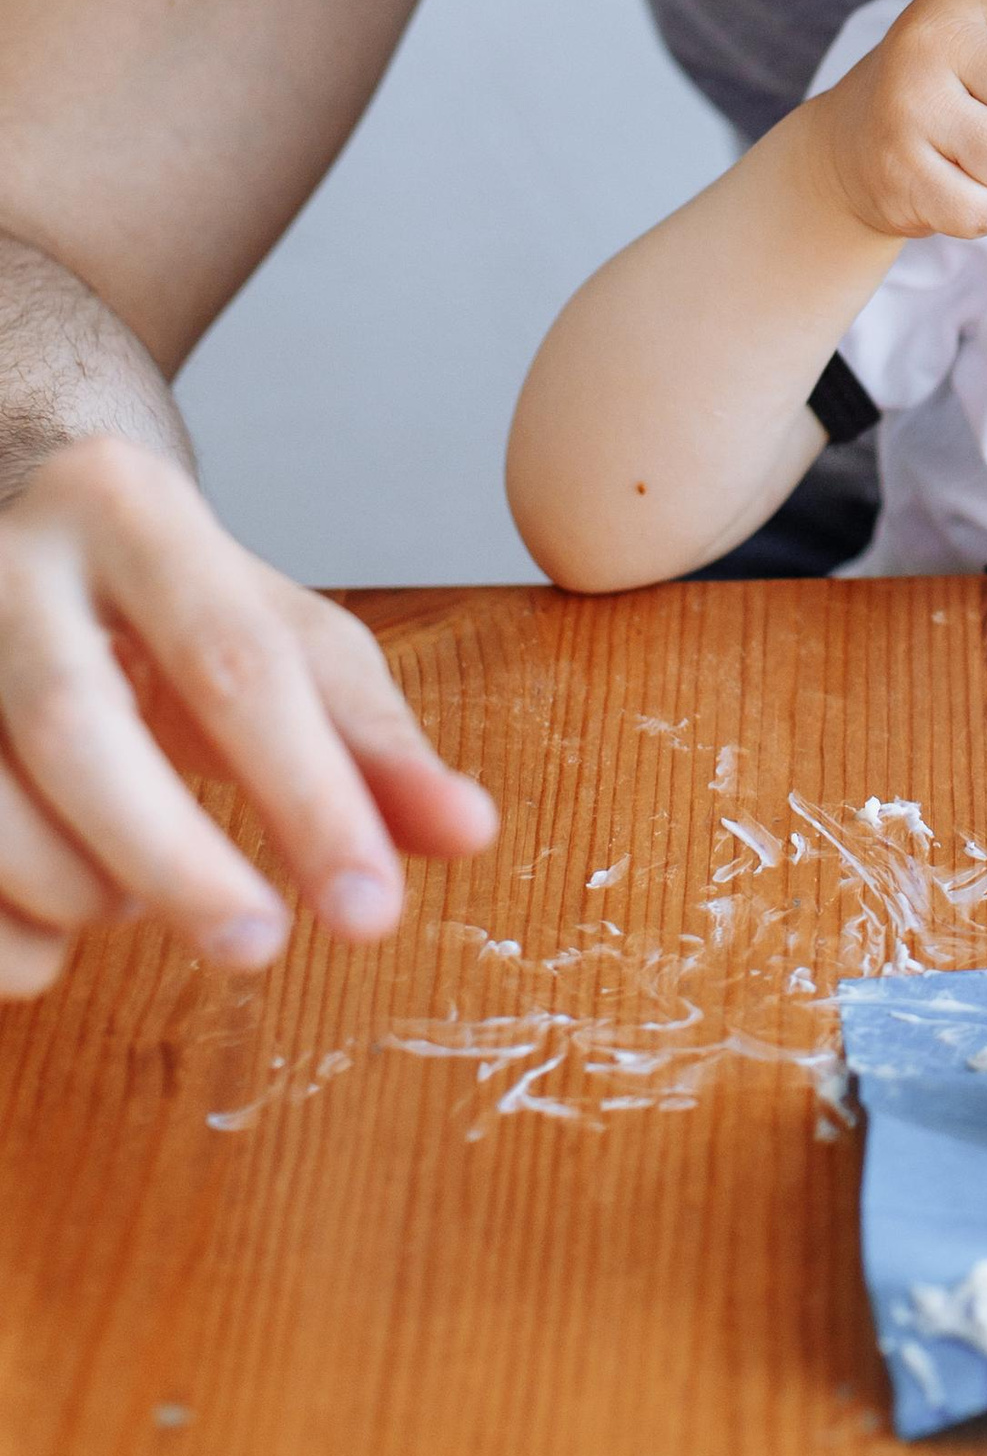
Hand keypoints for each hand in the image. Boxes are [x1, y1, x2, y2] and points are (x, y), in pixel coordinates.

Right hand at [0, 434, 497, 997]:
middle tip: (260, 947)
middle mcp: (4, 565)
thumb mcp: (276, 633)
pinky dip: (13, 941)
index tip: (373, 911)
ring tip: (141, 894)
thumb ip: (369, 736)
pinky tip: (58, 919)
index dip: (310, 795)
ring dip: (85, 893)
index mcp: (128, 508)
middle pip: (79, 730)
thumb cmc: (165, 598)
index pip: (235, 661)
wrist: (7, 522)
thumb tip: (471, 833)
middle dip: (176, 862)